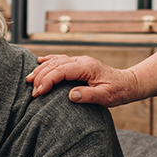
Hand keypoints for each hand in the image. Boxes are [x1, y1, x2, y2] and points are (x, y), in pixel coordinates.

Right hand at [25, 54, 140, 106]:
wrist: (127, 83)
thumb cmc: (117, 91)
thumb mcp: (105, 97)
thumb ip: (88, 95)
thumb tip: (70, 96)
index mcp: (86, 67)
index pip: (61, 71)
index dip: (47, 80)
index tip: (38, 92)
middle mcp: (81, 61)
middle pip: (55, 65)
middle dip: (41, 77)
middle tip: (32, 91)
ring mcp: (79, 61)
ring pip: (55, 61)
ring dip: (41, 69)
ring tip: (28, 79)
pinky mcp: (79, 64)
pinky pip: (60, 59)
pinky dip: (48, 60)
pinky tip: (39, 62)